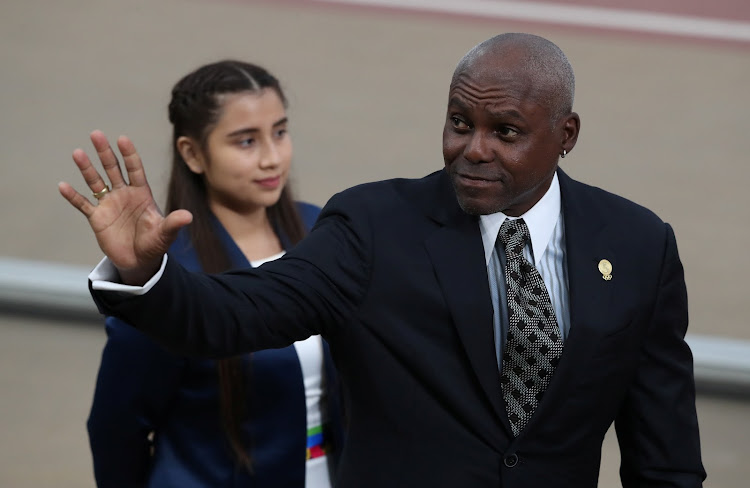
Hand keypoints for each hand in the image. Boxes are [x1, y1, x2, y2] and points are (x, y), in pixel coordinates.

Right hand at [59, 130, 192, 284]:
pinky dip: (73, 196)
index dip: (129, 155)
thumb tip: (188, 216)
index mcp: (141, 194)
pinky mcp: (97, 217)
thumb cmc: (154, 244)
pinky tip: (63, 185)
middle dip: (105, 152)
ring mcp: (109, 204)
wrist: (139, 261)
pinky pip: (83, 204)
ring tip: (78, 153)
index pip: (135, 169)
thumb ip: (173, 223)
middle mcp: (124, 194)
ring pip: (96, 182)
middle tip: (96, 134)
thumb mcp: (165, 234)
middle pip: (113, 169)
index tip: (122, 139)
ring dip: (87, 168)